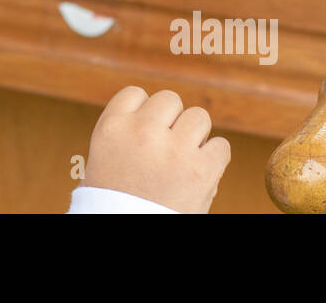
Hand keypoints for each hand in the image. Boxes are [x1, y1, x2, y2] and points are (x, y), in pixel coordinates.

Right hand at [85, 86, 230, 212]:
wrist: (125, 232)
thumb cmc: (116, 201)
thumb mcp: (104, 158)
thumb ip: (126, 130)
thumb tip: (162, 112)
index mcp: (111, 127)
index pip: (136, 93)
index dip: (144, 112)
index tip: (145, 132)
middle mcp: (141, 132)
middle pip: (169, 99)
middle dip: (172, 121)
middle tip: (167, 147)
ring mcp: (173, 150)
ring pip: (199, 116)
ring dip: (196, 136)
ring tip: (184, 159)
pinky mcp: (201, 171)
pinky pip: (221, 146)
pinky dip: (215, 159)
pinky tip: (200, 173)